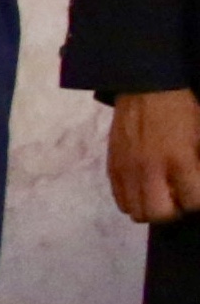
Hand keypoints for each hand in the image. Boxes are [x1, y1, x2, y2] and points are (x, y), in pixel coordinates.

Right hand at [114, 90, 199, 224]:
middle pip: (159, 215)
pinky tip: (144, 187)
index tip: (197, 191)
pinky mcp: (112, 167)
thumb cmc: (181, 110)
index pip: (193, 202)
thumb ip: (199, 163)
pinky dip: (134, 200)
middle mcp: (150, 170)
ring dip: (151, 208)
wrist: (145, 88)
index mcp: (180, 160)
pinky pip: (120, 200)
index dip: (198, 200)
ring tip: (160, 194)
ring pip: (136, 212)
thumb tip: (197, 183)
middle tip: (179, 197)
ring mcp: (127, 170)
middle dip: (174, 210)